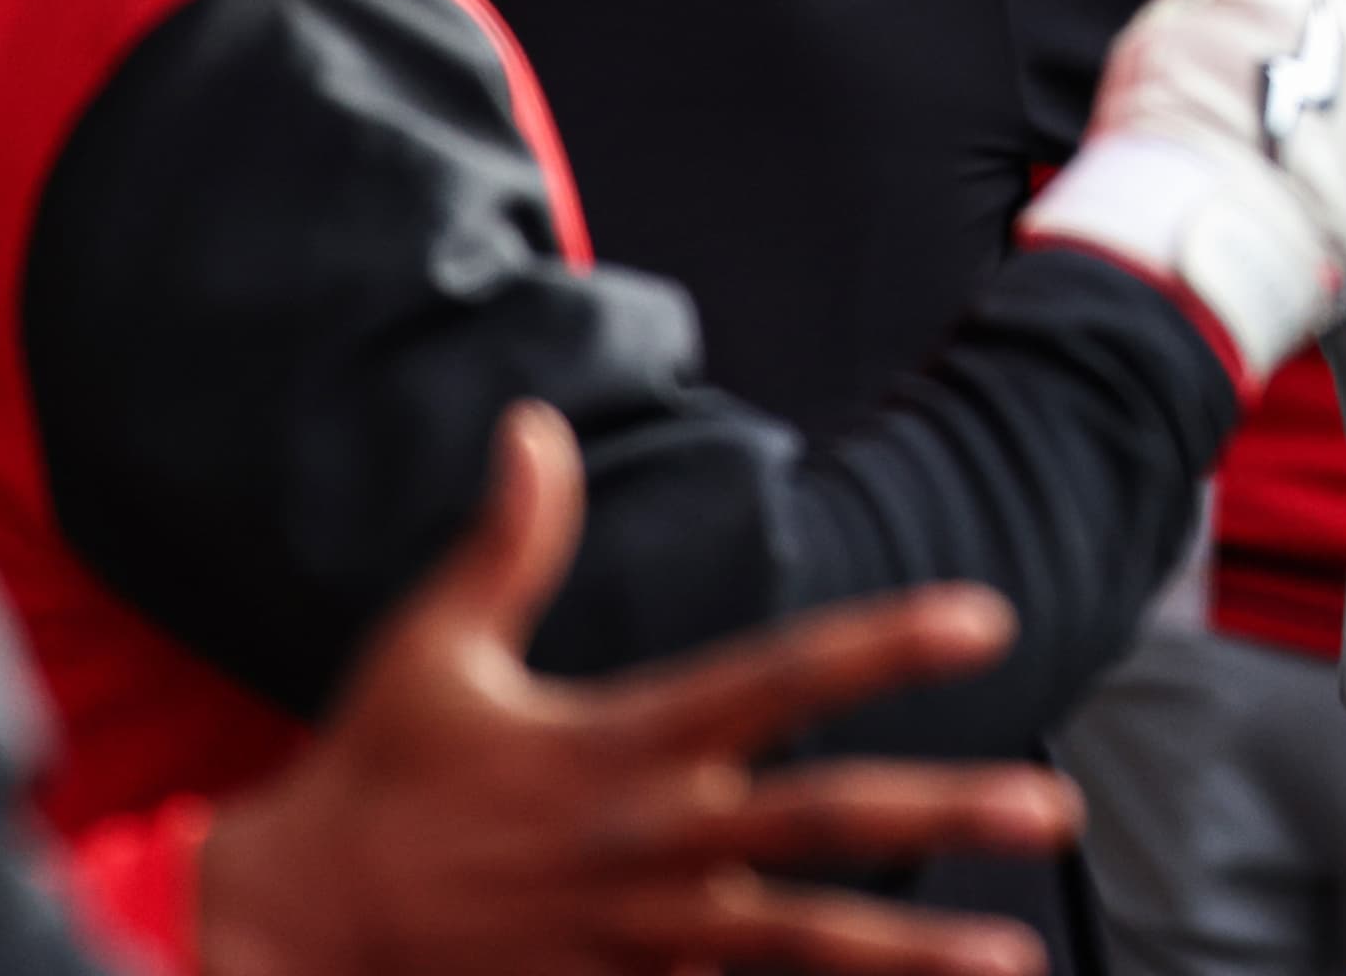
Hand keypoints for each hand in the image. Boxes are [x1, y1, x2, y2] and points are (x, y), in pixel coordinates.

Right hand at [199, 404, 1078, 975]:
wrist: (292, 934)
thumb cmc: (371, 779)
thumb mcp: (433, 647)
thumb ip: (508, 542)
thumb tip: (533, 423)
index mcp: (616, 738)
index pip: (778, 678)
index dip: (884, 646)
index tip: (981, 620)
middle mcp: (648, 839)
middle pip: (821, 821)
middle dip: (943, 811)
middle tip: (1053, 804)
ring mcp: (641, 935)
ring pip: (802, 944)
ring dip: (912, 951)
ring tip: (1013, 955)